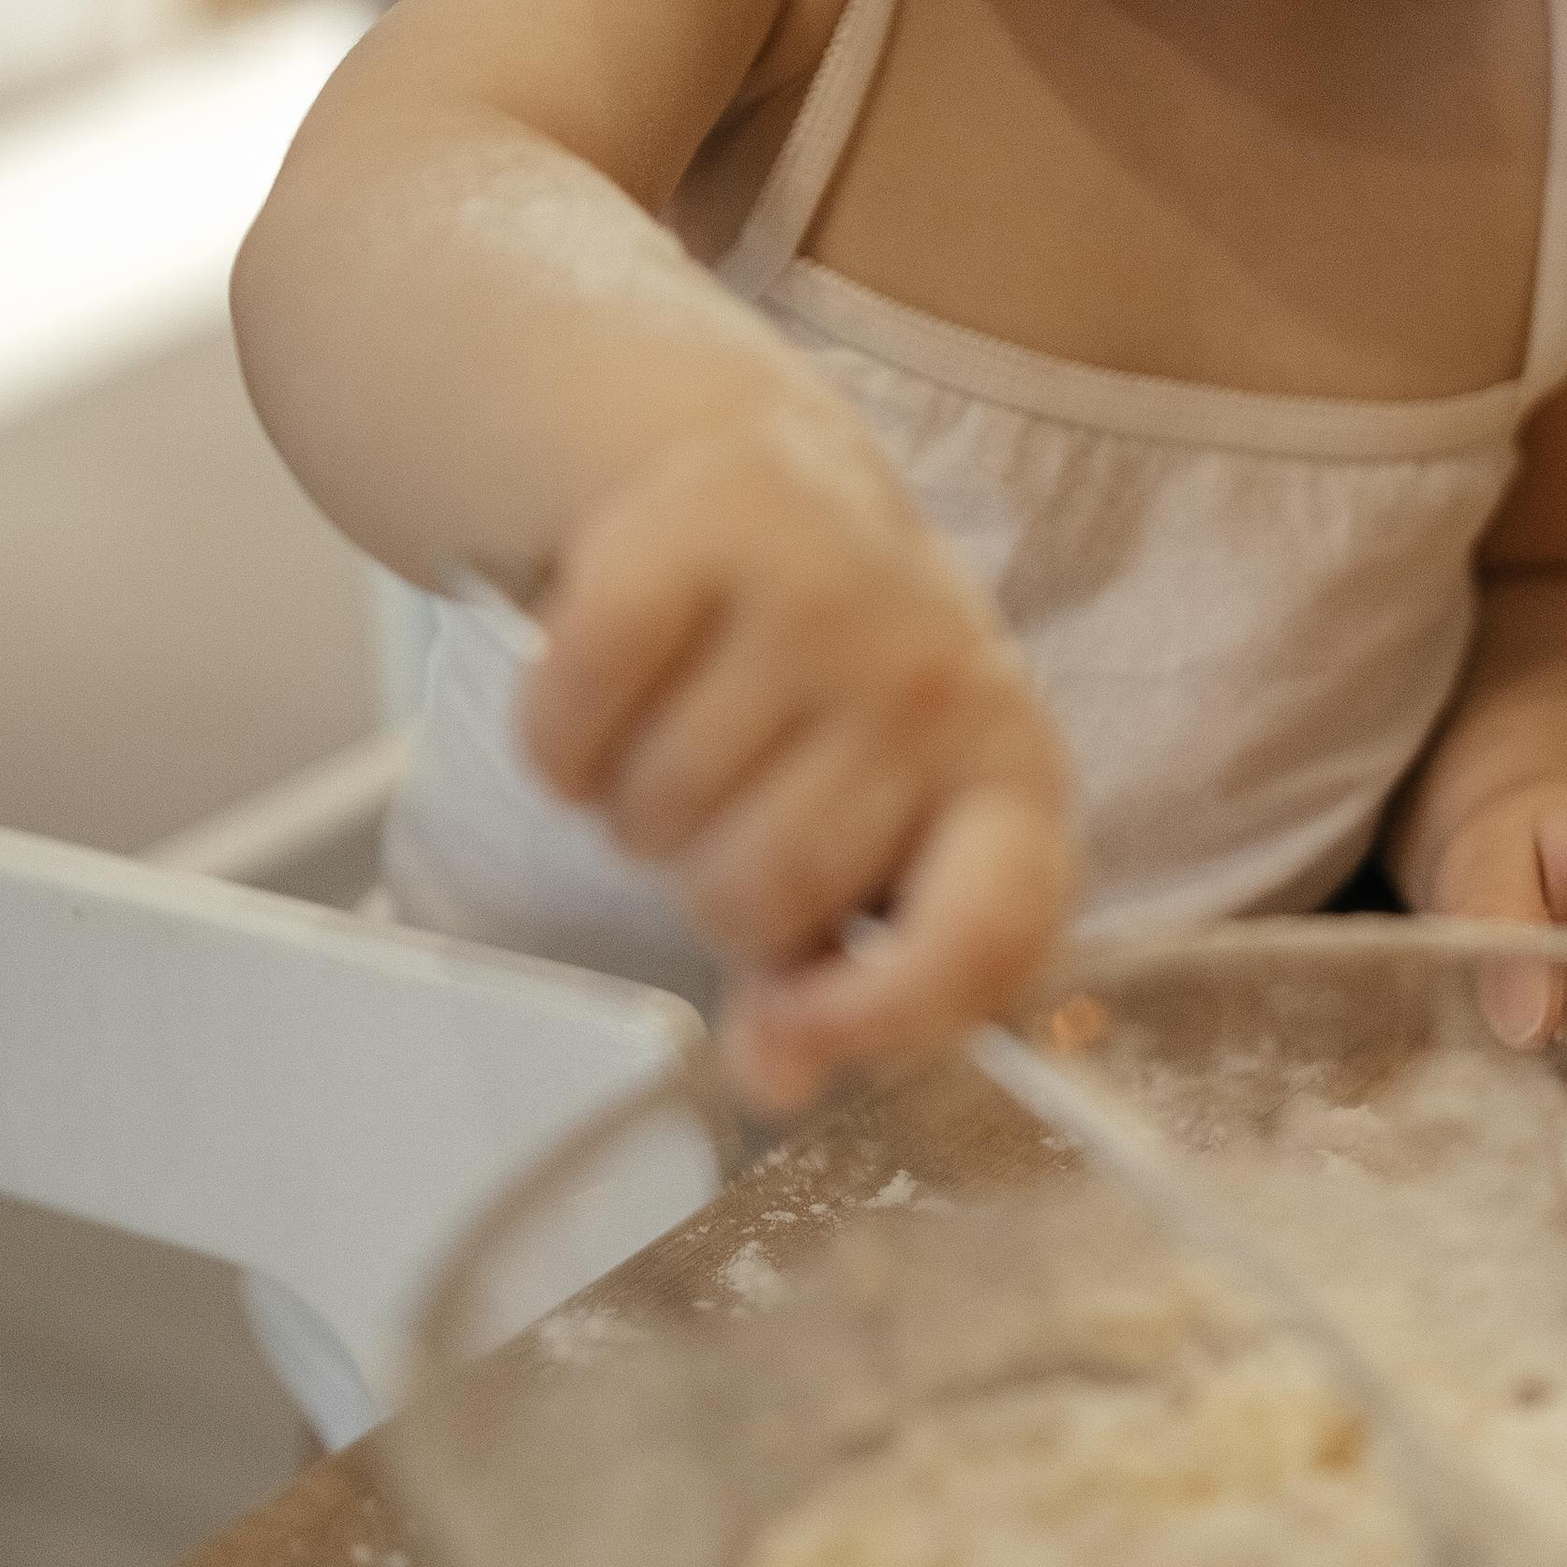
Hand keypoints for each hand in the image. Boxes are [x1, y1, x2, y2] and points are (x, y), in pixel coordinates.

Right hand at [517, 409, 1075, 1109]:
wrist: (767, 488)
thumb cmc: (828, 696)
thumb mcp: (866, 842)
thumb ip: (838, 988)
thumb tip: (777, 1079)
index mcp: (1010, 779)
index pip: (985, 933)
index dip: (887, 1013)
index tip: (796, 1025)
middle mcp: (935, 682)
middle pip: (764, 892)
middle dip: (708, 889)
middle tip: (721, 817)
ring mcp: (828, 595)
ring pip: (658, 814)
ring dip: (631, 808)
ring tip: (675, 738)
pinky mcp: (706, 530)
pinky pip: (572, 718)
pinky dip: (556, 739)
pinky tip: (605, 696)